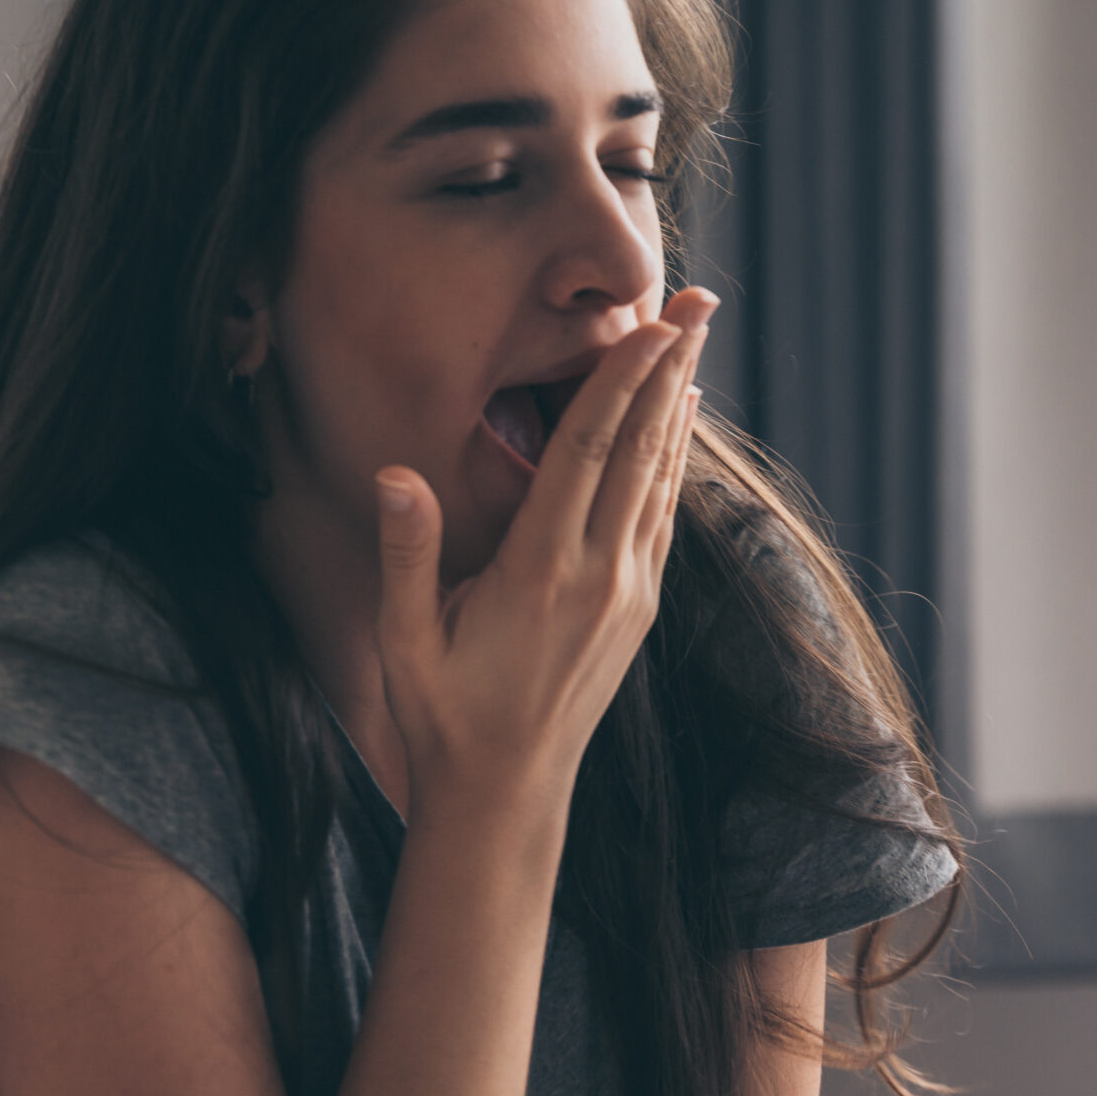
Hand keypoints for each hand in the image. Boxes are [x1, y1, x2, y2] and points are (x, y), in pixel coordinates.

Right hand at [371, 288, 712, 816]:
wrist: (504, 794)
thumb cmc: (441, 713)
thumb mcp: (403, 637)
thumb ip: (405, 552)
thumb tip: (395, 474)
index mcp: (540, 572)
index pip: (588, 455)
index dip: (621, 384)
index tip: (653, 325)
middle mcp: (598, 576)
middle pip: (643, 450)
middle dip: (671, 370)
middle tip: (701, 301)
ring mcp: (627, 592)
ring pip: (662, 477)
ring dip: (679, 404)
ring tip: (699, 338)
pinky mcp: (636, 609)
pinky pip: (661, 515)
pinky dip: (673, 459)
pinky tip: (677, 424)